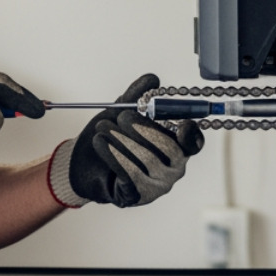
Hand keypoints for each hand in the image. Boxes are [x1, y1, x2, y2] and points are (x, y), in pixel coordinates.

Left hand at [46, 74, 204, 207]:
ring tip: (103, 127)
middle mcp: (172, 168)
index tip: (181, 124)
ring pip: (148, 161)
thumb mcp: (120, 111)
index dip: (191, 134)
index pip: (193, 142)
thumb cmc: (109, 137)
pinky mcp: (137, 196)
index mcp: (175, 146)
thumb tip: (153, 79)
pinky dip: (113, 155)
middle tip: (122, 116)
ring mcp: (156, 184)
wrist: (82, 162)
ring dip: (123, 140)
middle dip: (145, 130)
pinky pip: (129, 175)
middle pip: (170, 150)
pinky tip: (100, 142)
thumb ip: (137, 96)